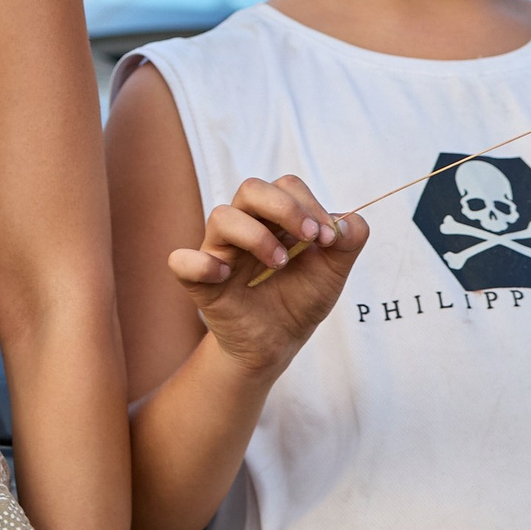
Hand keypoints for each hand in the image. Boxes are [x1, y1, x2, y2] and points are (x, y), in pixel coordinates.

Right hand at [167, 176, 367, 376]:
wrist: (277, 344)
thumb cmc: (299, 299)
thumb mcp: (333, 272)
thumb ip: (348, 242)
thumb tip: (348, 223)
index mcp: (274, 217)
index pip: (285, 185)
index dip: (309, 204)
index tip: (329, 238)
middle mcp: (245, 225)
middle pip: (251, 189)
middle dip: (285, 207)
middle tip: (310, 238)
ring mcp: (220, 251)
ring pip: (222, 217)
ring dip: (256, 236)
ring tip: (280, 264)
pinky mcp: (200, 281)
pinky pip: (182, 261)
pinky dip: (201, 264)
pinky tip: (226, 275)